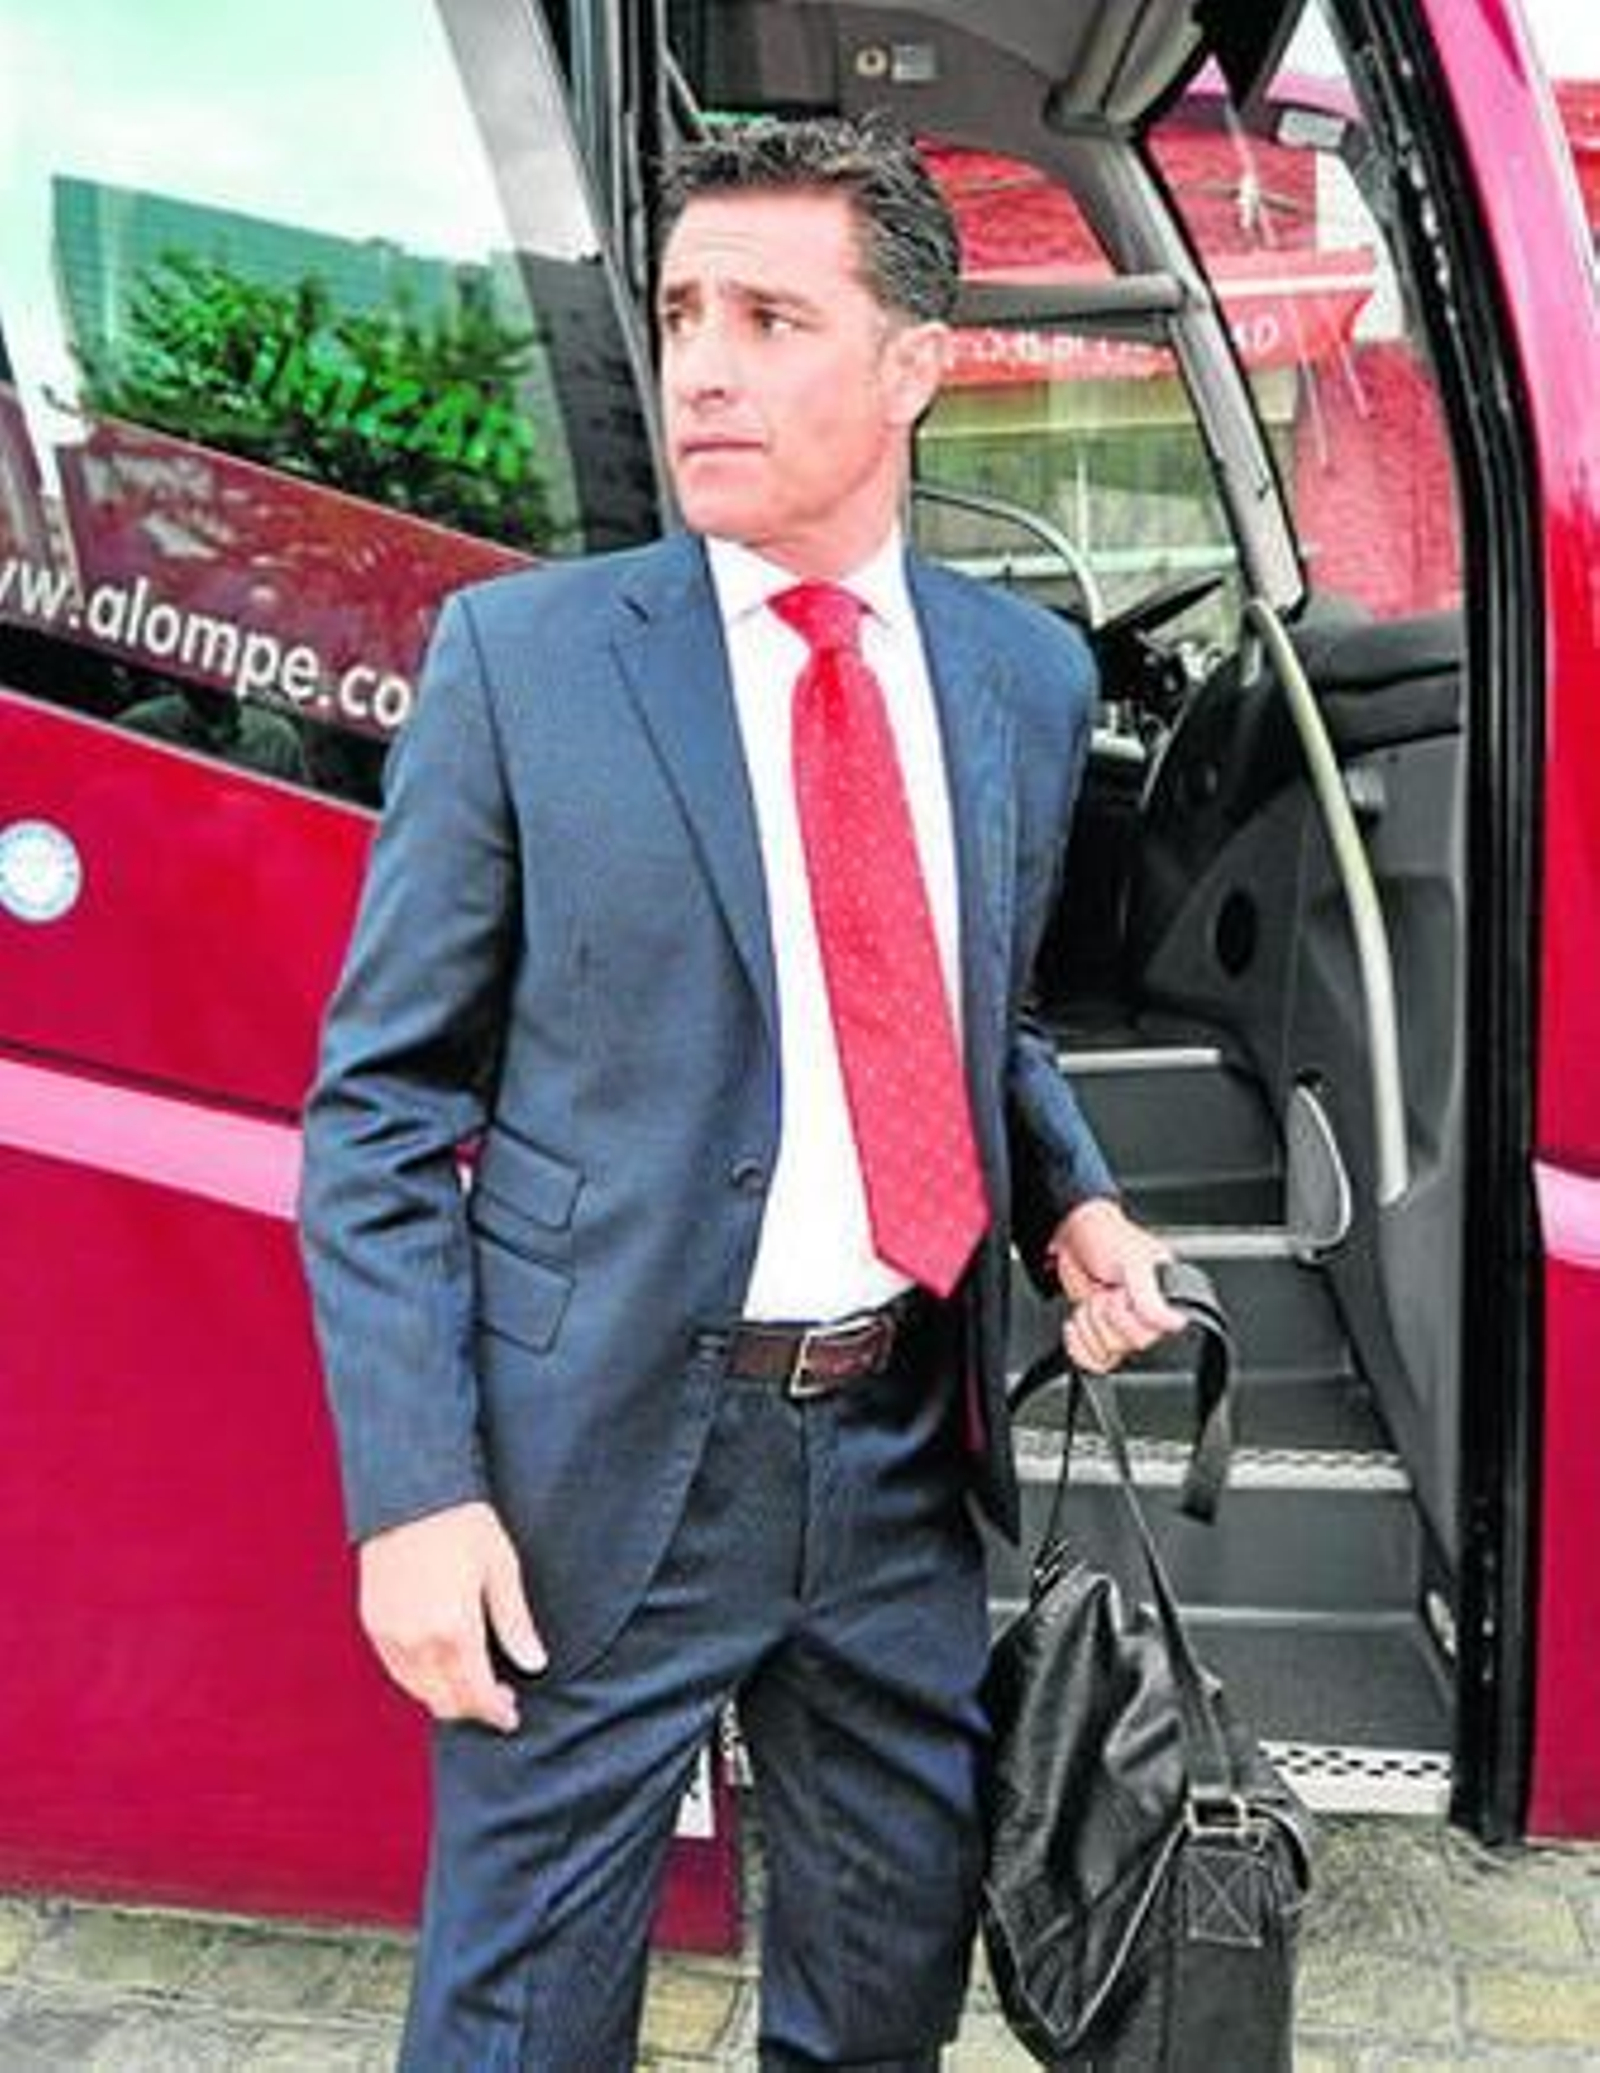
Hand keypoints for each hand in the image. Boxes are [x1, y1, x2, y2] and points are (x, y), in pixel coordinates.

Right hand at [358, 1500, 545, 1730]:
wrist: (410, 1493)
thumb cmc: (463, 1524)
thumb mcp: (502, 1569)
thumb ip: (515, 1623)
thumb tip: (535, 1663)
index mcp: (455, 1630)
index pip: (477, 1695)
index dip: (496, 1712)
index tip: (511, 1715)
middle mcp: (418, 1641)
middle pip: (445, 1702)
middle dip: (473, 1709)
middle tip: (498, 1699)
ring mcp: (390, 1634)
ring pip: (418, 1691)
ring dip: (445, 1696)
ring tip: (470, 1680)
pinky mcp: (372, 1623)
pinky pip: (396, 1670)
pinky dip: (419, 1679)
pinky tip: (439, 1663)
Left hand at [1048, 1197, 1184, 1373]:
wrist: (1072, 1233)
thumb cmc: (1107, 1237)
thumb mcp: (1134, 1263)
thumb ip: (1152, 1299)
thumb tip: (1177, 1323)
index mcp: (1162, 1300)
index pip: (1148, 1335)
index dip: (1124, 1316)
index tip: (1117, 1294)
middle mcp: (1143, 1316)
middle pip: (1124, 1346)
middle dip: (1103, 1317)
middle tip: (1104, 1292)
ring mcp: (1120, 1325)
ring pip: (1106, 1353)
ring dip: (1088, 1326)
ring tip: (1093, 1299)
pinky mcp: (1099, 1331)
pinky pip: (1093, 1360)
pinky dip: (1078, 1346)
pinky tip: (1077, 1323)